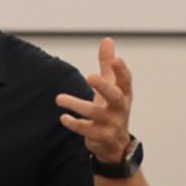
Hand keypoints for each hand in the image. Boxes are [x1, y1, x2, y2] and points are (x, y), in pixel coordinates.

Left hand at [56, 38, 132, 162]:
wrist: (116, 145)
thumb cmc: (112, 109)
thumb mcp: (112, 87)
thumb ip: (107, 65)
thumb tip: (107, 40)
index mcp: (124, 94)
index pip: (126, 81)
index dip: (122, 70)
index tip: (116, 58)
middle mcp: (120, 109)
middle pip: (115, 97)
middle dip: (103, 86)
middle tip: (90, 76)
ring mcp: (111, 124)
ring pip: (94, 113)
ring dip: (76, 105)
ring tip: (59, 98)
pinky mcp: (101, 137)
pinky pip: (86, 129)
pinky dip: (74, 123)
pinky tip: (63, 117)